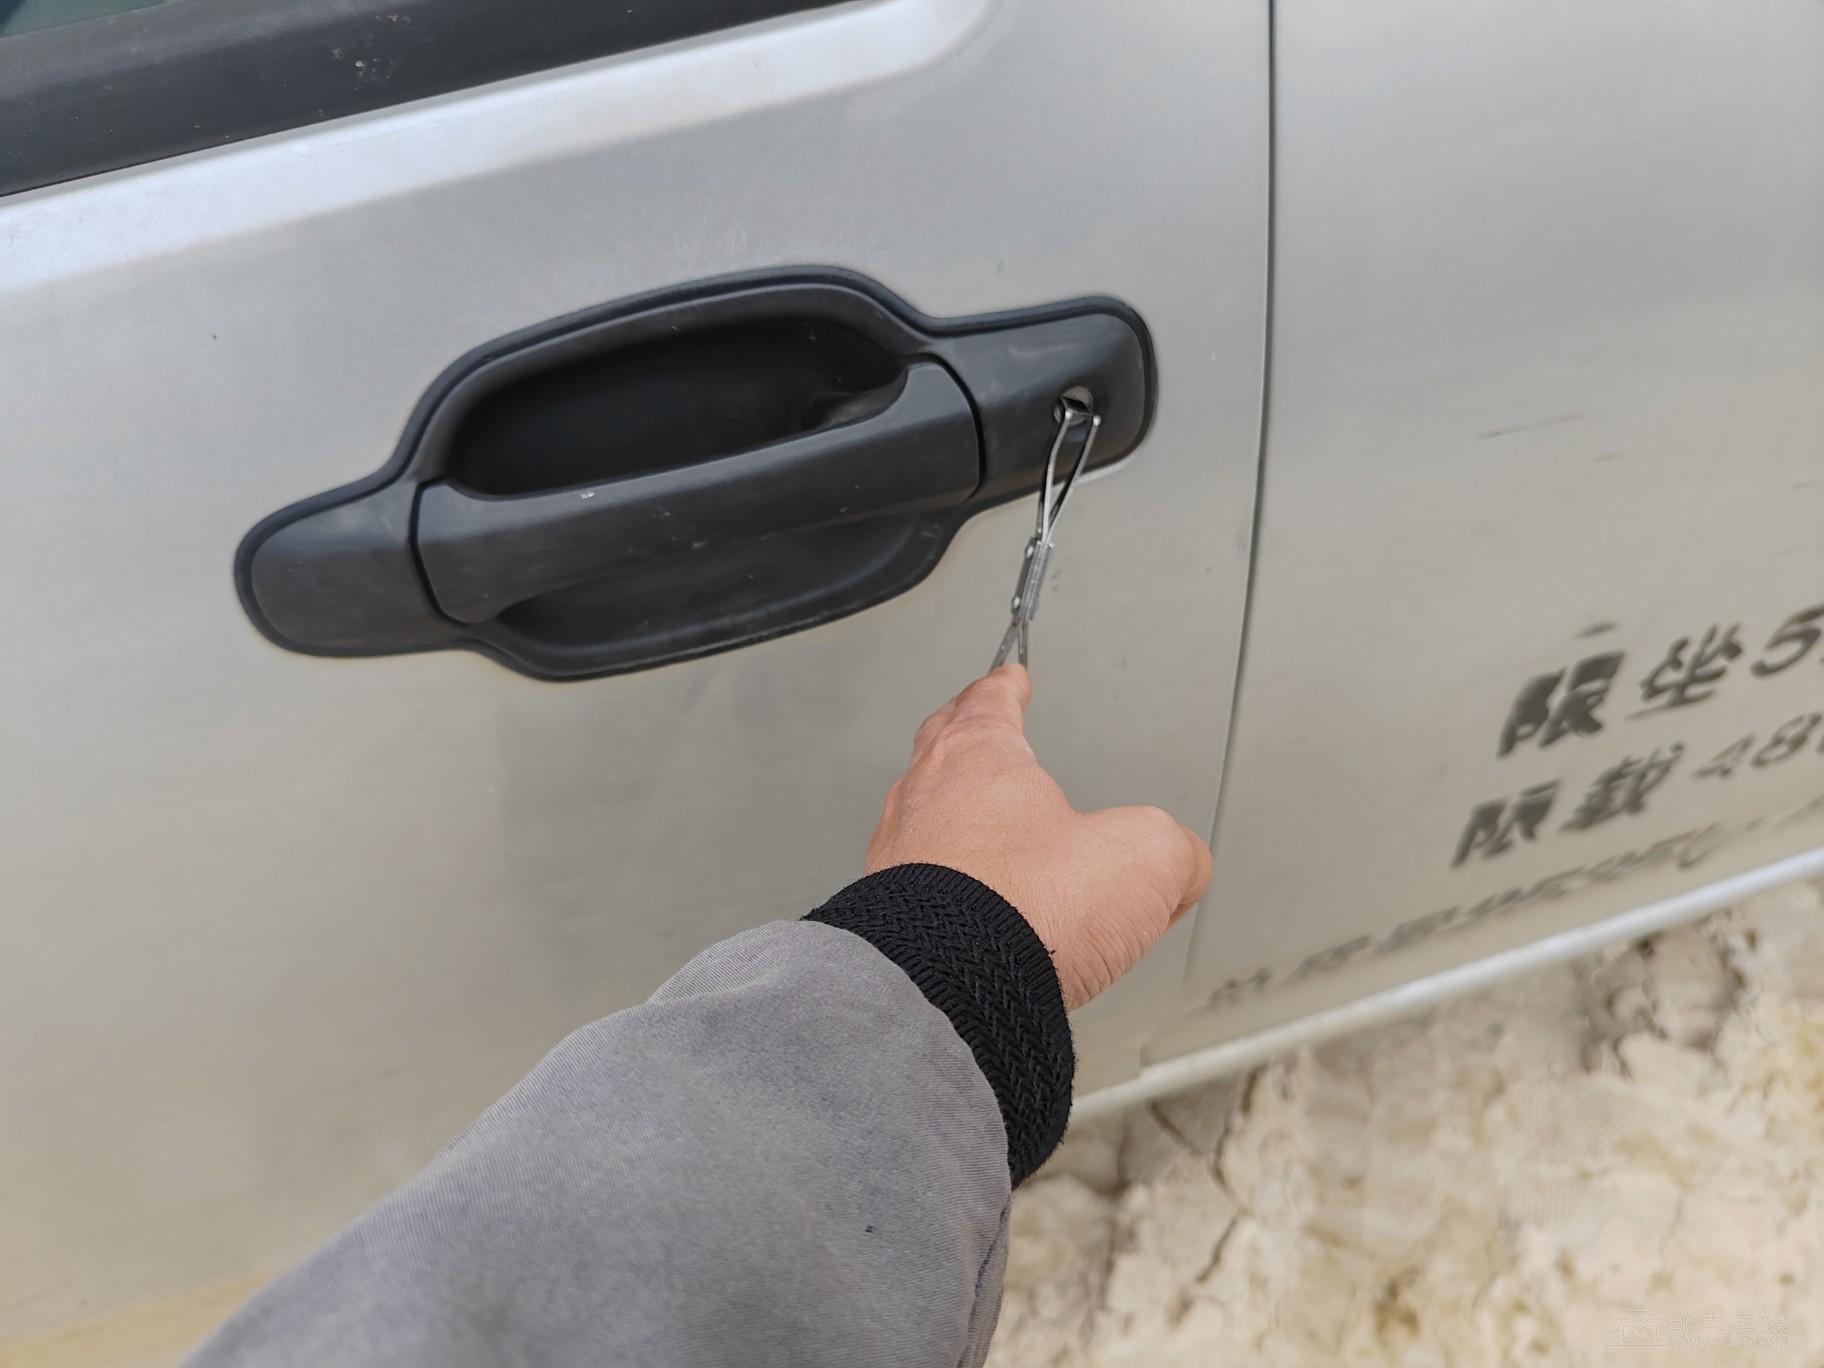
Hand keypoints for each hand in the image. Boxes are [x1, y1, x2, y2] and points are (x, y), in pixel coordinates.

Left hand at [865, 665, 1212, 1010]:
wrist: (947, 990)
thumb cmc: (1023, 909)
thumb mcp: (1143, 858)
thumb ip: (1173, 852)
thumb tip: (1183, 867)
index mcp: (977, 759)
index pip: (988, 703)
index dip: (1005, 688)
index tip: (1009, 678)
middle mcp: (923, 800)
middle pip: (939, 748)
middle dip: (963, 737)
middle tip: (976, 732)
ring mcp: (895, 860)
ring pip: (920, 818)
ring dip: (949, 817)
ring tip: (980, 834)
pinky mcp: (886, 919)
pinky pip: (911, 885)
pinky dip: (938, 883)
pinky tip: (967, 911)